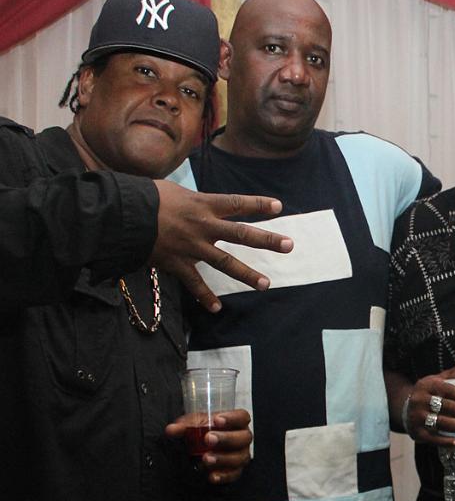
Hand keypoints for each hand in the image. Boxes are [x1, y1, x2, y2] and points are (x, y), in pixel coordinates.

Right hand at [151, 180, 294, 312]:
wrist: (120, 216)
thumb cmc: (144, 198)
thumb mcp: (172, 191)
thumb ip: (191, 202)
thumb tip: (197, 206)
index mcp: (203, 204)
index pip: (237, 203)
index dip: (258, 204)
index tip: (278, 206)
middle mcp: (203, 226)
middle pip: (242, 234)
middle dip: (267, 240)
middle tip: (289, 245)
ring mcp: (192, 247)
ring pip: (225, 263)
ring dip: (247, 275)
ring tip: (265, 285)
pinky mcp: (177, 264)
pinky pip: (194, 284)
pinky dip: (205, 297)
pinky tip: (216, 308)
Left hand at [166, 409, 251, 483]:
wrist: (205, 449)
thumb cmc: (206, 432)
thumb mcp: (195, 425)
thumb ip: (184, 426)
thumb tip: (171, 430)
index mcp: (237, 422)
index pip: (242, 417)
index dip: (232, 418)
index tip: (217, 420)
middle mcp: (242, 438)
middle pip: (243, 437)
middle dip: (226, 438)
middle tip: (208, 439)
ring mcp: (241, 455)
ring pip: (239, 457)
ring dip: (222, 458)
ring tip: (206, 459)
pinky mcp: (236, 471)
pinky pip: (233, 474)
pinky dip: (223, 476)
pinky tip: (211, 476)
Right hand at [405, 354, 454, 446]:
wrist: (404, 407)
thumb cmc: (429, 392)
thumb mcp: (441, 380)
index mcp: (428, 385)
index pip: (447, 390)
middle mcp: (421, 400)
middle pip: (445, 406)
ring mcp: (417, 417)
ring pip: (440, 422)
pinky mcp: (417, 432)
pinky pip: (433, 438)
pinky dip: (446, 441)